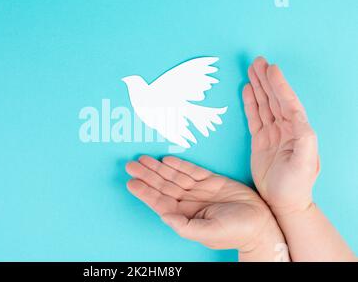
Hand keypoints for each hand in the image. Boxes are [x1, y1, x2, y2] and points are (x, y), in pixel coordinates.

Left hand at [125, 155, 283, 255]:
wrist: (261, 223)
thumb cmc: (235, 232)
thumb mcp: (208, 232)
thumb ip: (185, 226)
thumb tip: (164, 217)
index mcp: (185, 216)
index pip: (160, 202)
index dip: (145, 192)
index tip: (131, 182)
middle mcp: (189, 202)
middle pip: (163, 186)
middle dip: (147, 176)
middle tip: (131, 165)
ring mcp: (199, 191)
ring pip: (174, 177)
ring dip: (159, 168)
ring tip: (143, 159)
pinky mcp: (211, 180)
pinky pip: (192, 171)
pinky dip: (180, 165)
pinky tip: (167, 159)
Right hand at [243, 57, 319, 214]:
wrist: (283, 201)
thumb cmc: (295, 185)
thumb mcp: (304, 164)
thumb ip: (304, 140)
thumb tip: (298, 118)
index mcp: (299, 131)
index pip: (288, 103)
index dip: (279, 86)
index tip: (271, 69)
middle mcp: (287, 129)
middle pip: (275, 99)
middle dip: (266, 80)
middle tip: (257, 62)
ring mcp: (273, 133)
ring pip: (264, 104)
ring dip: (258, 87)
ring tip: (251, 70)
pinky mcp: (260, 140)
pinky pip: (255, 117)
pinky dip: (250, 103)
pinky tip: (247, 91)